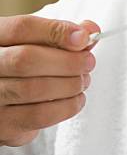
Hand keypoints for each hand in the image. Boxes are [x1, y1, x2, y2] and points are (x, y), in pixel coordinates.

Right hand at [0, 15, 99, 146]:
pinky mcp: (0, 126)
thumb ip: (58, 34)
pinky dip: (65, 107)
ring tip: (83, 81)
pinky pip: (38, 117)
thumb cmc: (20, 63)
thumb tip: (90, 30)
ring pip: (34, 90)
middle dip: (67, 61)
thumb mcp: (31, 42)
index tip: (83, 37)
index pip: (22, 28)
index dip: (56, 31)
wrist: (0, 97)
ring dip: (70, 85)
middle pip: (27, 59)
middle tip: (88, 62)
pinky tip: (75, 100)